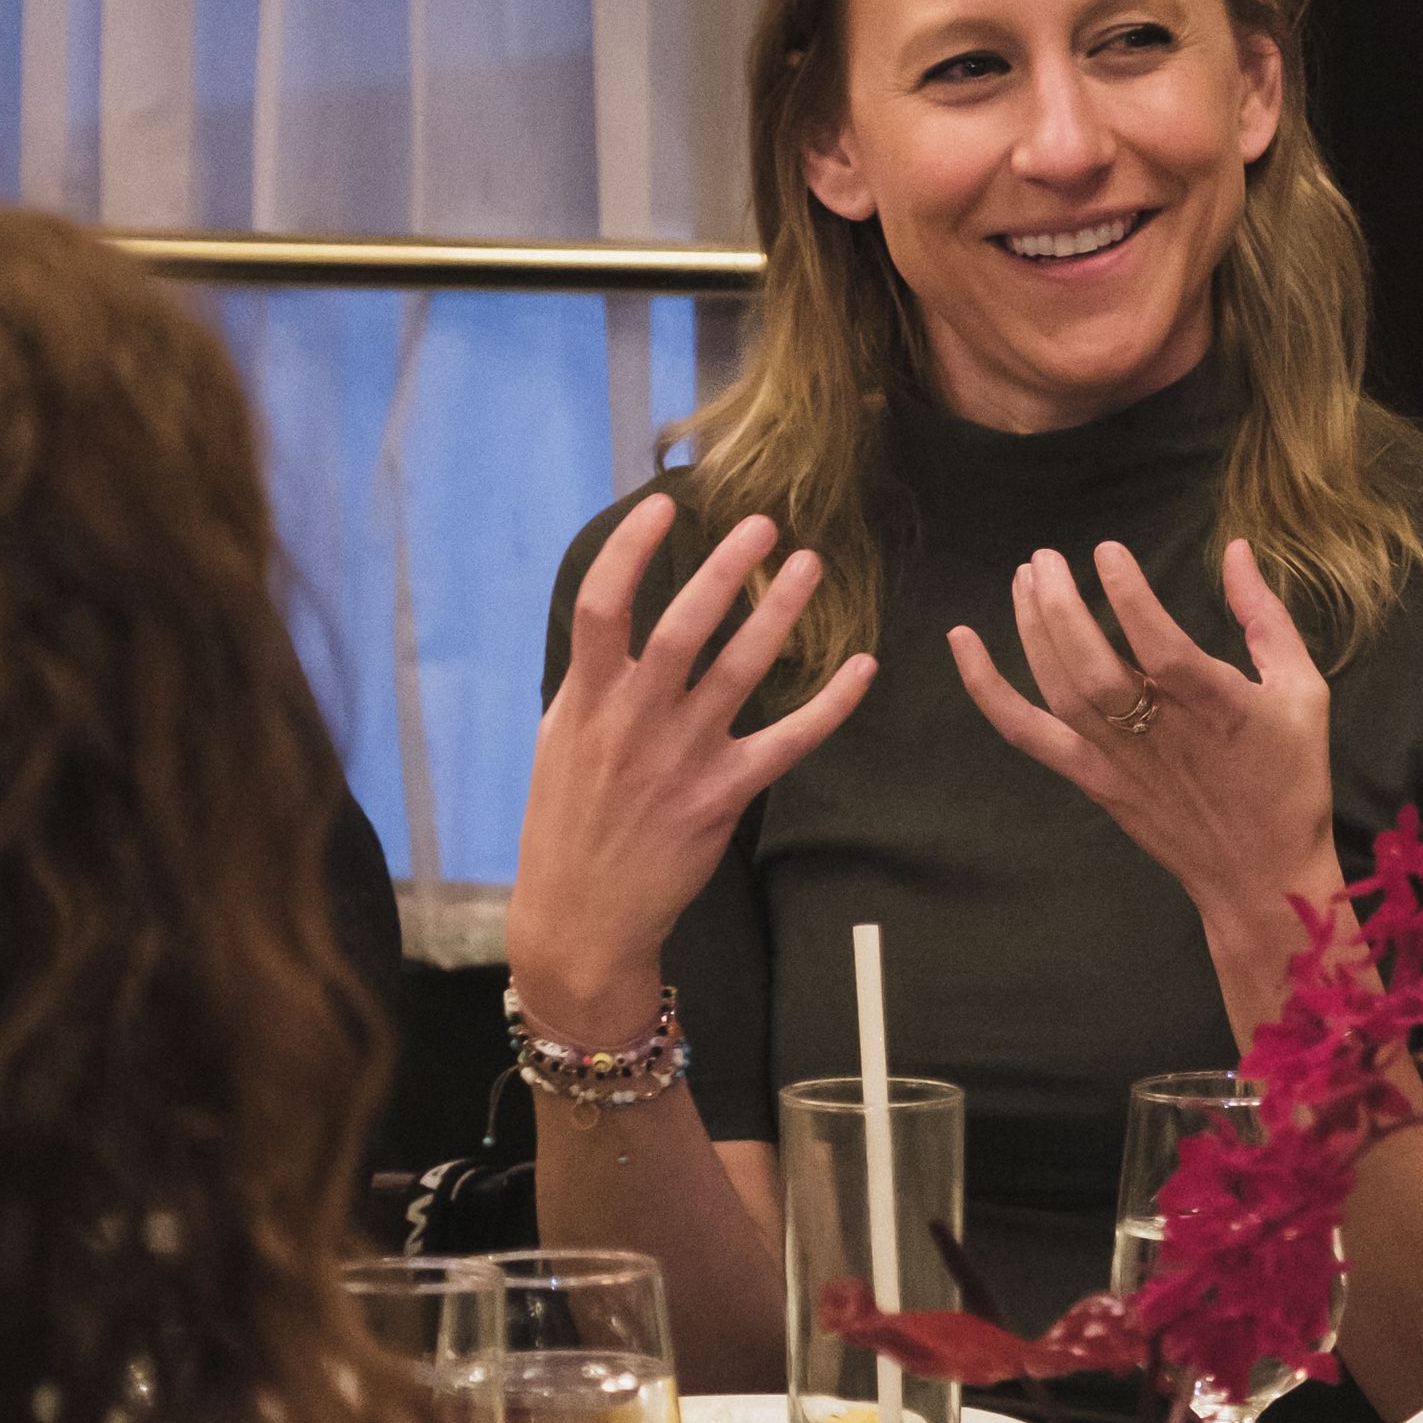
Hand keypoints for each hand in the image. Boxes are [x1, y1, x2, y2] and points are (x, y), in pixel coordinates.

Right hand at [509, 495, 873, 1037]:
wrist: (582, 917)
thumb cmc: (566, 826)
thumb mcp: (559, 744)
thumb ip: (591, 685)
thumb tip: (614, 629)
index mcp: (586, 699)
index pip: (602, 605)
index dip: (630, 549)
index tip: (663, 505)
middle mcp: (634, 720)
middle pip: (684, 624)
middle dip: (725, 567)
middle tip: (764, 525)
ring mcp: (682, 758)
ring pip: (742, 669)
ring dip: (781, 613)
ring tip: (811, 567)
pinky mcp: (723, 796)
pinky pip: (789, 741)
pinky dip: (831, 704)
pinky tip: (863, 668)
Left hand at [948, 537, 1343, 1005]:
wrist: (1261, 875)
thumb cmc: (1289, 777)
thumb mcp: (1303, 689)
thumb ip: (1266, 616)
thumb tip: (1235, 548)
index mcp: (1218, 708)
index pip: (1163, 647)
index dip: (1131, 598)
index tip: (1106, 550)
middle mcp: (1162, 735)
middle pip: (1095, 669)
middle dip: (1061, 607)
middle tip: (1046, 558)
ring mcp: (1120, 762)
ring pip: (1061, 692)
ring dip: (1032, 630)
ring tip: (1025, 578)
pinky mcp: (1094, 781)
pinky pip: (1030, 736)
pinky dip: (989, 692)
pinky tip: (963, 644)